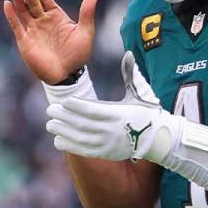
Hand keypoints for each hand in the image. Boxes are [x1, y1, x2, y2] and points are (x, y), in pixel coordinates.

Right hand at [2, 0, 97, 84]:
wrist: (66, 75)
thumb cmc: (77, 55)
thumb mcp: (85, 32)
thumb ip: (87, 13)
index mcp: (57, 18)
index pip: (45, 0)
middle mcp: (43, 22)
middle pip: (33, 3)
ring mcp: (33, 31)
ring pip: (23, 12)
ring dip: (17, 0)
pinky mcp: (25, 41)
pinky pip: (17, 26)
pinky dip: (12, 16)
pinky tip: (7, 4)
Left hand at [45, 52, 179, 161]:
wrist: (157, 139)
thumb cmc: (147, 112)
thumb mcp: (141, 93)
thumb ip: (131, 74)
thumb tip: (128, 54)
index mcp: (119, 113)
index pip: (94, 110)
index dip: (78, 106)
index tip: (65, 101)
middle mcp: (112, 130)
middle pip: (83, 124)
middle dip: (64, 117)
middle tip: (50, 110)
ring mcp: (109, 144)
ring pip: (81, 138)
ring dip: (64, 131)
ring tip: (50, 124)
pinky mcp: (106, 153)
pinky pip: (85, 151)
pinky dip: (70, 146)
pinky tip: (58, 140)